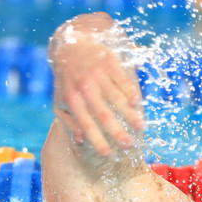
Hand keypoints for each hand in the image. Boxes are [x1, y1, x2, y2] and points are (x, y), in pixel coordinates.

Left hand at [47, 13, 144, 156]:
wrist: (69, 46)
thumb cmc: (66, 81)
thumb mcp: (60, 102)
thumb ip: (69, 123)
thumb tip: (80, 142)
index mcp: (72, 100)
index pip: (86, 125)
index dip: (97, 140)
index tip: (109, 155)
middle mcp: (84, 88)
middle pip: (103, 114)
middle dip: (117, 131)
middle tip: (129, 145)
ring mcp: (97, 74)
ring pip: (116, 98)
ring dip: (129, 114)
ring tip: (140, 128)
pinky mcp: (109, 62)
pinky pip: (123, 80)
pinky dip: (131, 93)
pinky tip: (138, 105)